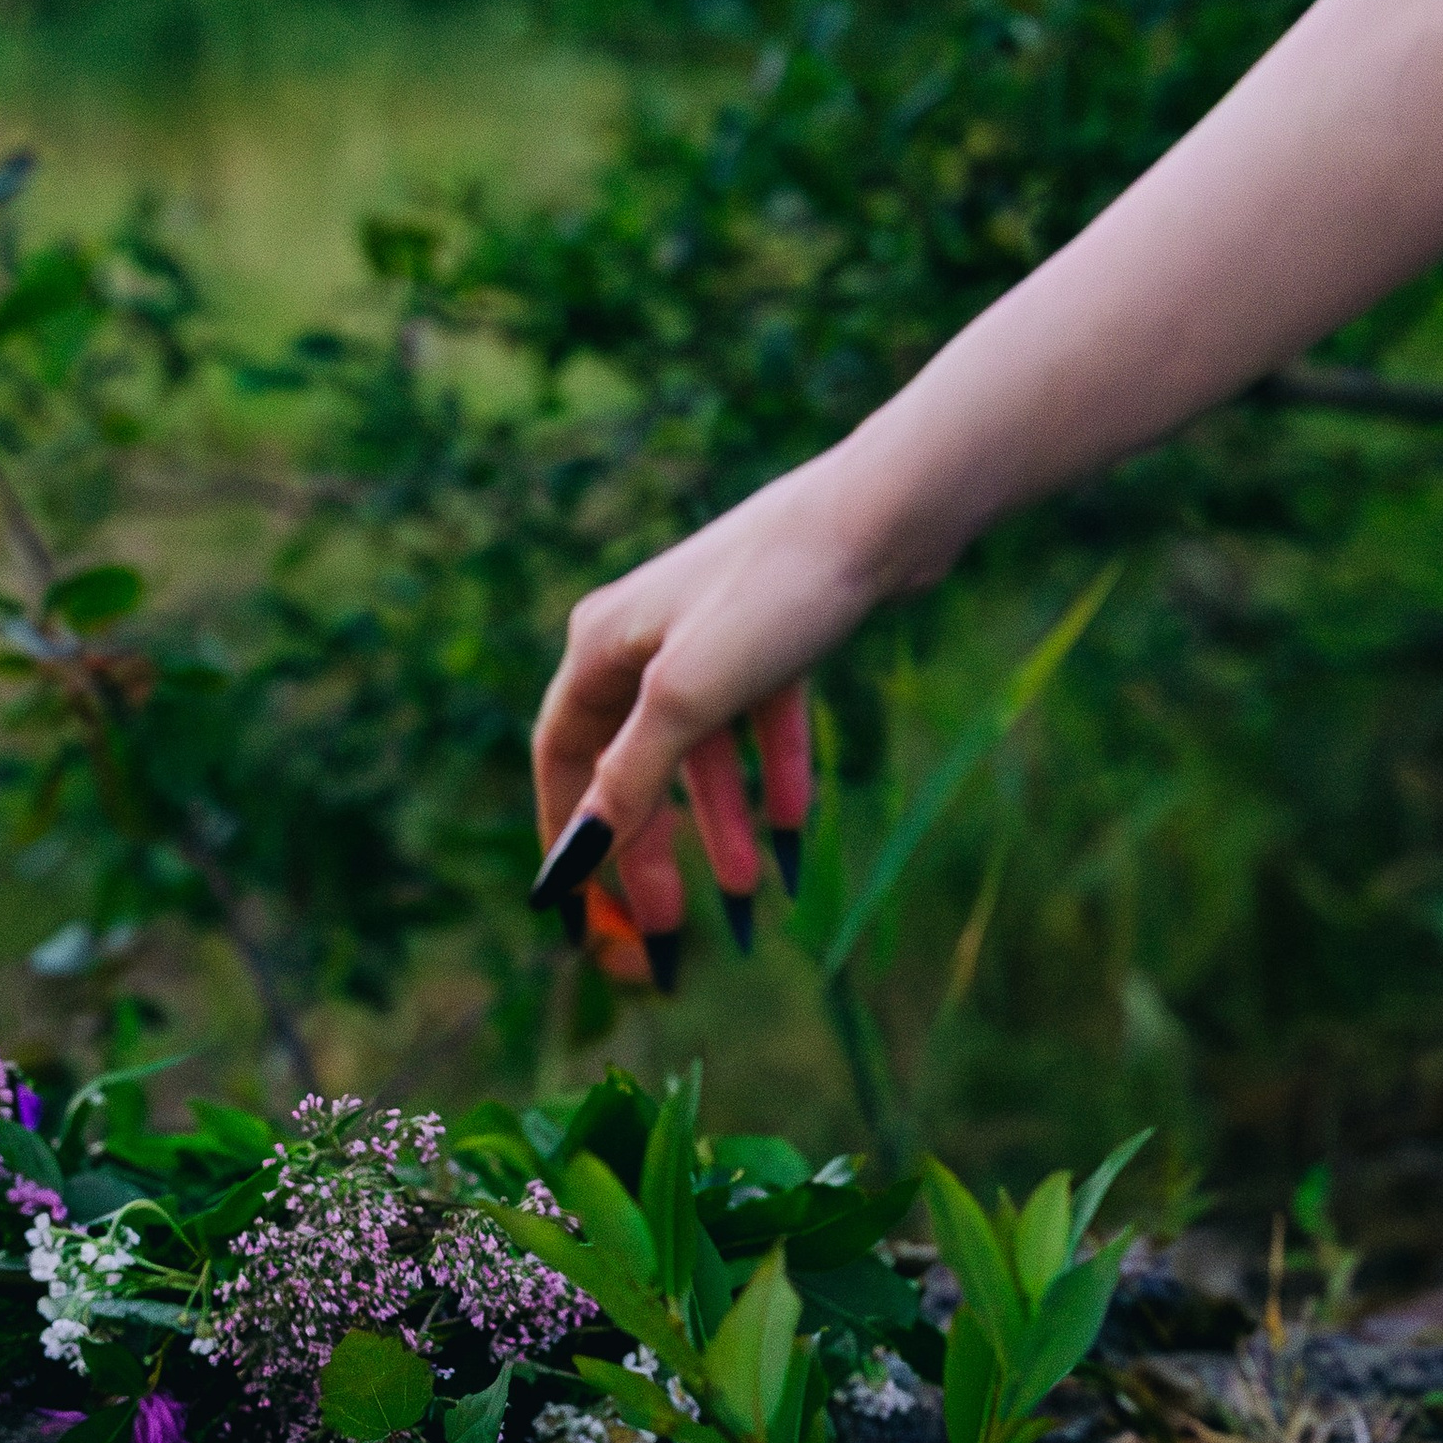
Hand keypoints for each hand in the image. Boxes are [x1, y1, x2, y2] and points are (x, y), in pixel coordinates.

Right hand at [530, 442, 893, 955]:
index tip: (576, 906)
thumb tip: (578, 855)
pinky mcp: (771, 633)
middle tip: (667, 925)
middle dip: (652, 846)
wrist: (880, 516)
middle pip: (632, 764)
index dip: (564, 833)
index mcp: (599, 647)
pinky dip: (772, 773)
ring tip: (747, 889)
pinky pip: (759, 721)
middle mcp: (643, 639)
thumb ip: (632, 779)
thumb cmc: (771, 595)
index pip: (562, 757)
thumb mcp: (688, 699)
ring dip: (721, 821)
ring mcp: (709, 634)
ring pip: (702, 750)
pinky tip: (793, 828)